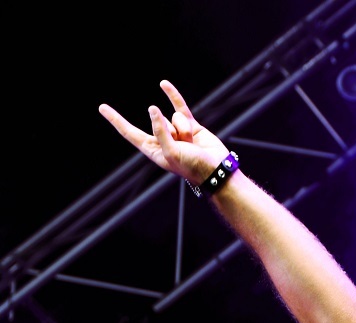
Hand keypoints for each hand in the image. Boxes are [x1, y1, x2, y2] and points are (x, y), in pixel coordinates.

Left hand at [99, 80, 227, 189]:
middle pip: (158, 122)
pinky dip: (172, 95)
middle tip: (184, 147)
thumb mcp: (171, 153)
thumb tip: (152, 108)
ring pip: (174, 117)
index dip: (117, 120)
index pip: (130, 132)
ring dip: (184, 129)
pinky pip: (179, 106)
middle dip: (172, 131)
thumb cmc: (193, 167)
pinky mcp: (190, 125)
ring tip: (193, 143)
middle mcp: (162, 140)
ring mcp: (176, 131)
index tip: (103, 107)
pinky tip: (163, 84)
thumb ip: (160, 131)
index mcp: (153, 150)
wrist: (217, 170)